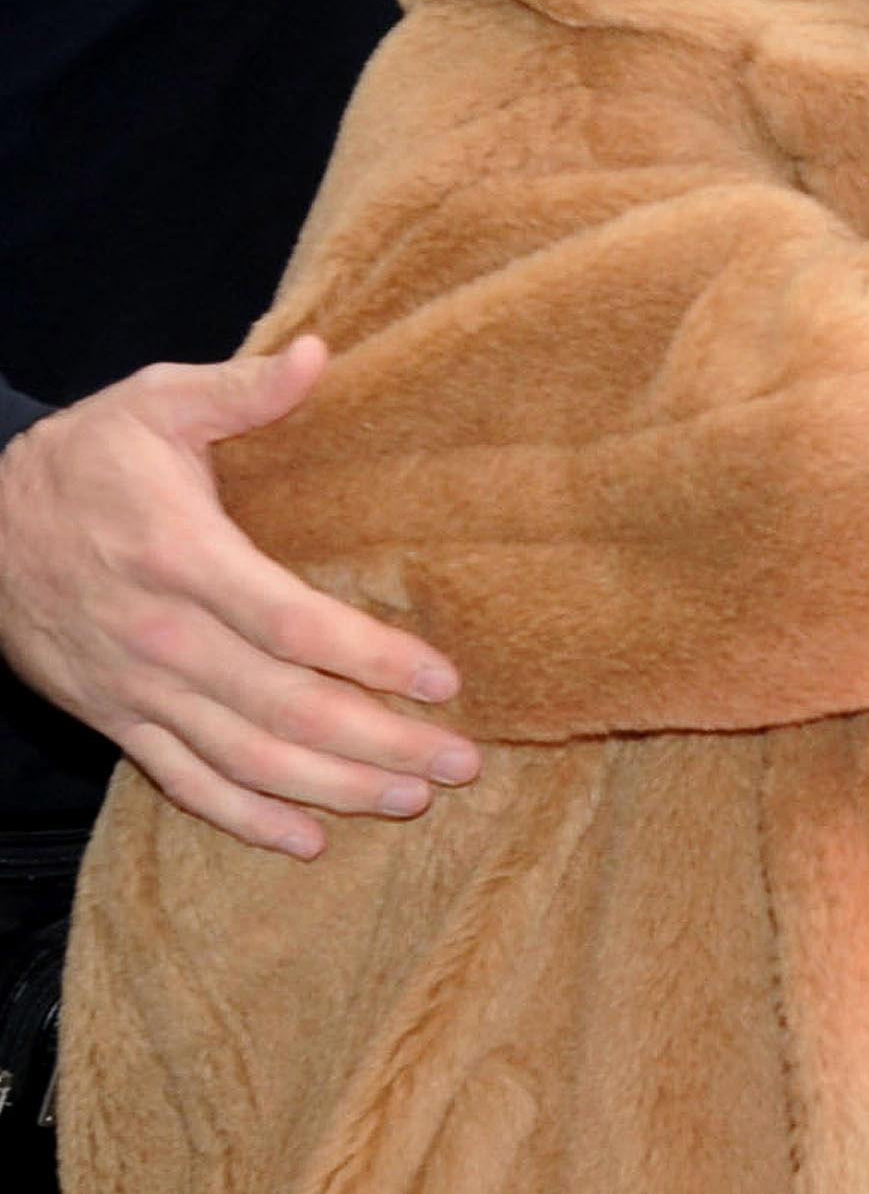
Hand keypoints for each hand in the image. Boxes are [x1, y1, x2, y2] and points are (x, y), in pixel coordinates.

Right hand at [0, 340, 480, 857]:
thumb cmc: (83, 460)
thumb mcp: (154, 405)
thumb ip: (240, 391)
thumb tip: (317, 355)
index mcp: (184, 558)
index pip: (293, 624)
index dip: (372, 658)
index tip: (443, 681)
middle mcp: (165, 638)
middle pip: (287, 709)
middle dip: (381, 743)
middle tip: (460, 762)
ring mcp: (140, 690)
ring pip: (248, 760)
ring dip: (336, 788)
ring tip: (412, 797)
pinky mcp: (118, 721)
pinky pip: (186, 784)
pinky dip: (247, 820)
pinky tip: (309, 839)